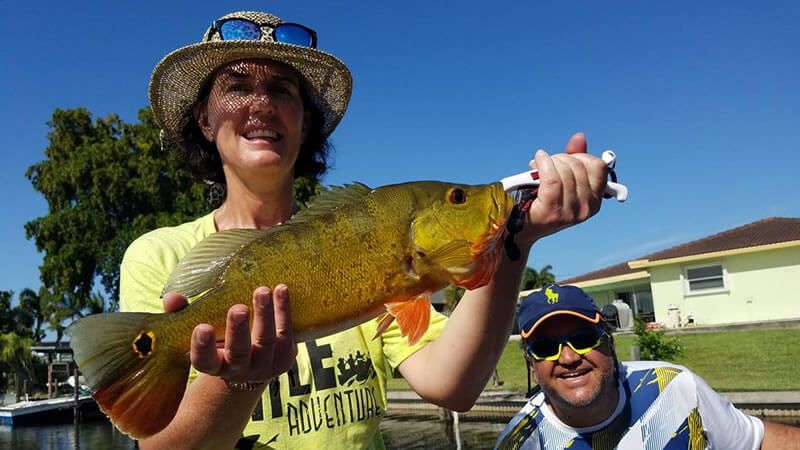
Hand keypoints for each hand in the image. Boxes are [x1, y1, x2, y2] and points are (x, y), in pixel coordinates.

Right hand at [162, 285, 296, 382]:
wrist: (252, 366)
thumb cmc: (218, 341)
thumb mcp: (200, 331)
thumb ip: (183, 314)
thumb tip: (172, 298)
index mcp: (214, 365)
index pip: (204, 361)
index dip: (203, 347)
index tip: (202, 328)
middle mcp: (239, 370)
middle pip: (239, 353)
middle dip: (238, 330)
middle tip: (238, 308)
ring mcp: (265, 365)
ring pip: (266, 341)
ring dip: (265, 315)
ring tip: (262, 291)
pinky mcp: (286, 356)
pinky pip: (286, 332)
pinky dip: (283, 310)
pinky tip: (281, 289)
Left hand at [517, 132, 608, 246]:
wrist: (518, 229)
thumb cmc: (540, 201)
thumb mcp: (561, 179)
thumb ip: (573, 158)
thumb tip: (579, 137)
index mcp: (594, 202)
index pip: (599, 167)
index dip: (581, 156)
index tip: (566, 159)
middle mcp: (586, 209)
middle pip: (578, 166)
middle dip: (560, 158)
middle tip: (546, 163)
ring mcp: (570, 213)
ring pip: (564, 170)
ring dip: (549, 162)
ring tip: (537, 168)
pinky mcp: (552, 212)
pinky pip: (552, 178)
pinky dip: (543, 164)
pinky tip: (535, 161)